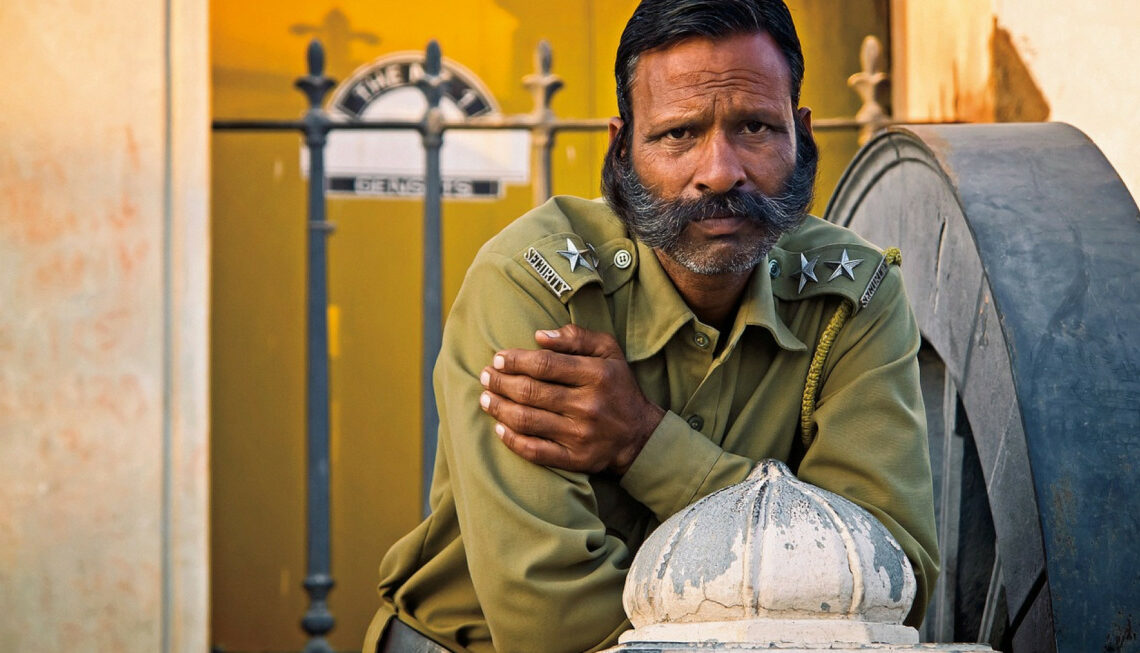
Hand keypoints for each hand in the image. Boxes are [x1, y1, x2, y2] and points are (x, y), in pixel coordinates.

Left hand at [478, 324, 664, 474]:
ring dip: (499, 408)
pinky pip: (535, 451)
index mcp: (596, 374)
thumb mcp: (608, 351)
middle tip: (485, 376)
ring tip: (485, 398)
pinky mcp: (575, 460)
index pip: (545, 364)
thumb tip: (539, 336)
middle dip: (500, 383)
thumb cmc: (617, 386)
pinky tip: (499, 428)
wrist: (639, 435)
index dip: (515, 360)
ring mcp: (581, 435)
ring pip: (527, 420)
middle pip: (531, 392)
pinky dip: (512, 440)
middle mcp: (588, 405)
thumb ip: (576, 337)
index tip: (498, 358)